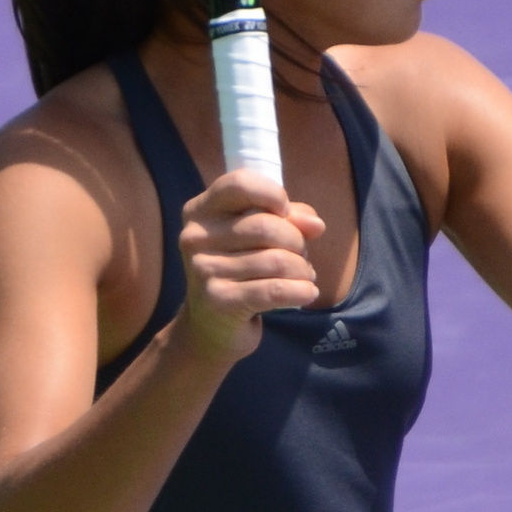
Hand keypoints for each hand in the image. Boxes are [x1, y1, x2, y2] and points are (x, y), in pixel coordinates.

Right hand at [177, 168, 324, 359]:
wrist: (210, 328)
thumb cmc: (239, 272)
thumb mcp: (257, 237)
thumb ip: (287, 219)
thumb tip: (315, 225)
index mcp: (200, 211)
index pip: (240, 183)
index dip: (273, 194)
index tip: (286, 212)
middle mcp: (195, 238)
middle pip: (265, 225)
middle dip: (296, 241)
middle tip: (301, 255)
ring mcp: (203, 270)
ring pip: (276, 260)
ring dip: (302, 269)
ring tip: (304, 276)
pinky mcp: (219, 301)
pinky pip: (275, 290)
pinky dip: (301, 290)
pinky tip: (308, 292)